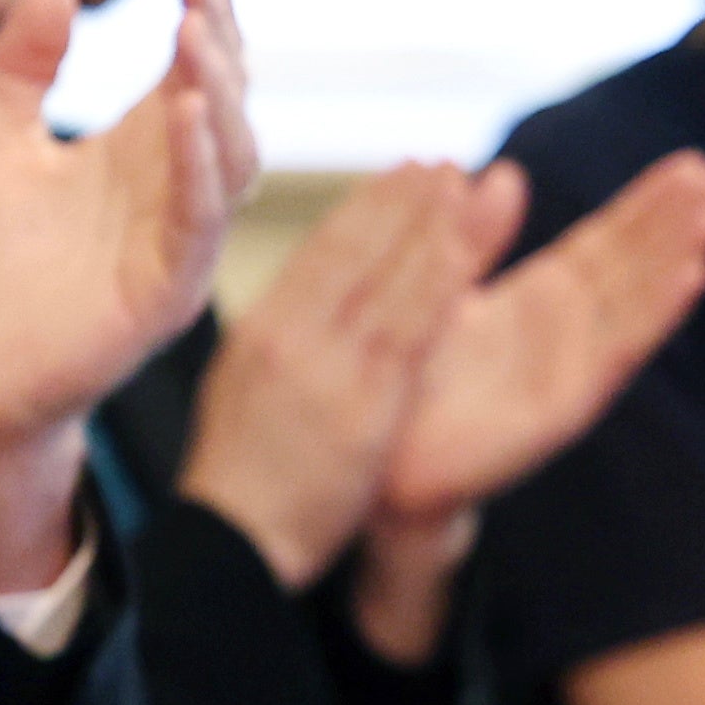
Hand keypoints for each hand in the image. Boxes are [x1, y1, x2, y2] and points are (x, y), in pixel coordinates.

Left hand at [0, 0, 256, 588]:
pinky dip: (203, 167)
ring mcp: (178, 238)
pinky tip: (190, 114)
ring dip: (218, 92)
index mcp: (139, 146)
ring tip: (197, 36)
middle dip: (220, 38)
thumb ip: (19, 67)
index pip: (193, 65)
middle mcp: (172, 184)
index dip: (206, 9)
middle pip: (227, 97)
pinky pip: (201, 221)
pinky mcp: (168, 289)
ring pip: (232, 155)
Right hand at [176, 162, 492, 595]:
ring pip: (390, 274)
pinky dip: (444, 271)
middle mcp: (292, 334)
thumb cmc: (240, 483)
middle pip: (353, 250)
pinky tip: (472, 238)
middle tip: (440, 161)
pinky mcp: (364, 400)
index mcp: (260, 331)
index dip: (362, 209)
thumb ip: (280, 348)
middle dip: (400, 201)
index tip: (396, 175)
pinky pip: (414, 323)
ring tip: (468, 177)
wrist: (232, 542)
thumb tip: (306, 313)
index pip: (317, 254)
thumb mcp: (243, 395)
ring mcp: (328, 363)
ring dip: (433, 220)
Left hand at [375, 149, 704, 530]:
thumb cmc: (412, 380)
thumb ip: (475, 239)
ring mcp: (569, 368)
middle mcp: (565, 332)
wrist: (387, 465)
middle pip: (634, 265)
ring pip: (637, 302)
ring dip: (678, 258)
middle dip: (677, 221)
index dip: (650, 203)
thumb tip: (501, 172)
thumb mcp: (444, 294)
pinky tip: (692, 276)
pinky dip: (656, 313)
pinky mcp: (563, 406)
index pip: (608, 240)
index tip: (695, 162)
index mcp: (540, 299)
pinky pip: (617, 352)